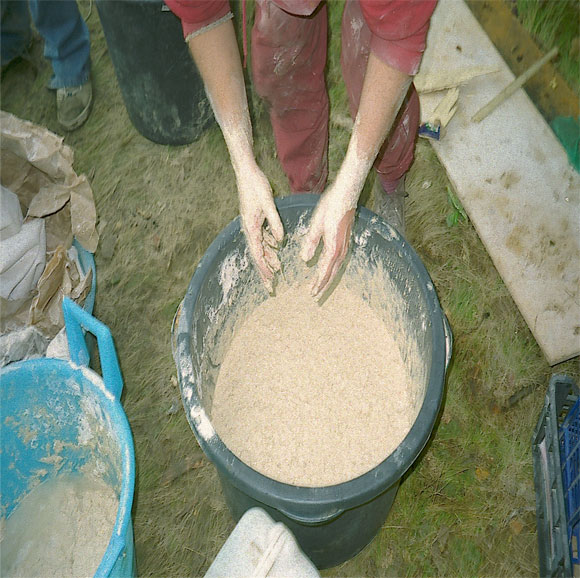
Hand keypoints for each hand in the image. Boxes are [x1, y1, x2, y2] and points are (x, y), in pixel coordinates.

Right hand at [237, 166, 283, 291]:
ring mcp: (251, 225)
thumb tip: (280, 240)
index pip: (258, 254)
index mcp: (251, 227)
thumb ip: (275, 223)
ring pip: (261, 247)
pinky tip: (276, 250)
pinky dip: (268, 246)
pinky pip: (262, 237)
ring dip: (268, 259)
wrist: (246, 172)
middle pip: (257, 255)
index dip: (265, 268)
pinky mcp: (255, 220)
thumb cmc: (256, 186)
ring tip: (277, 270)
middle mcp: (249, 229)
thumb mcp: (268, 204)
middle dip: (264, 271)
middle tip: (271, 287)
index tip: (271, 280)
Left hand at [300, 188, 355, 299]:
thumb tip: (304, 260)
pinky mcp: (345, 241)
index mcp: (333, 246)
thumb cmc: (330, 206)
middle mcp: (341, 248)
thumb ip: (310, 242)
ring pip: (337, 268)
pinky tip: (328, 270)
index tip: (311, 292)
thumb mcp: (316, 224)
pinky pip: (339, 261)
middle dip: (324, 285)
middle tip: (315, 296)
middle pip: (332, 272)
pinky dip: (333, 270)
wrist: (347, 194)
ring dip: (329, 279)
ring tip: (321, 288)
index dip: (318, 282)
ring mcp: (345, 245)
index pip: (325, 269)